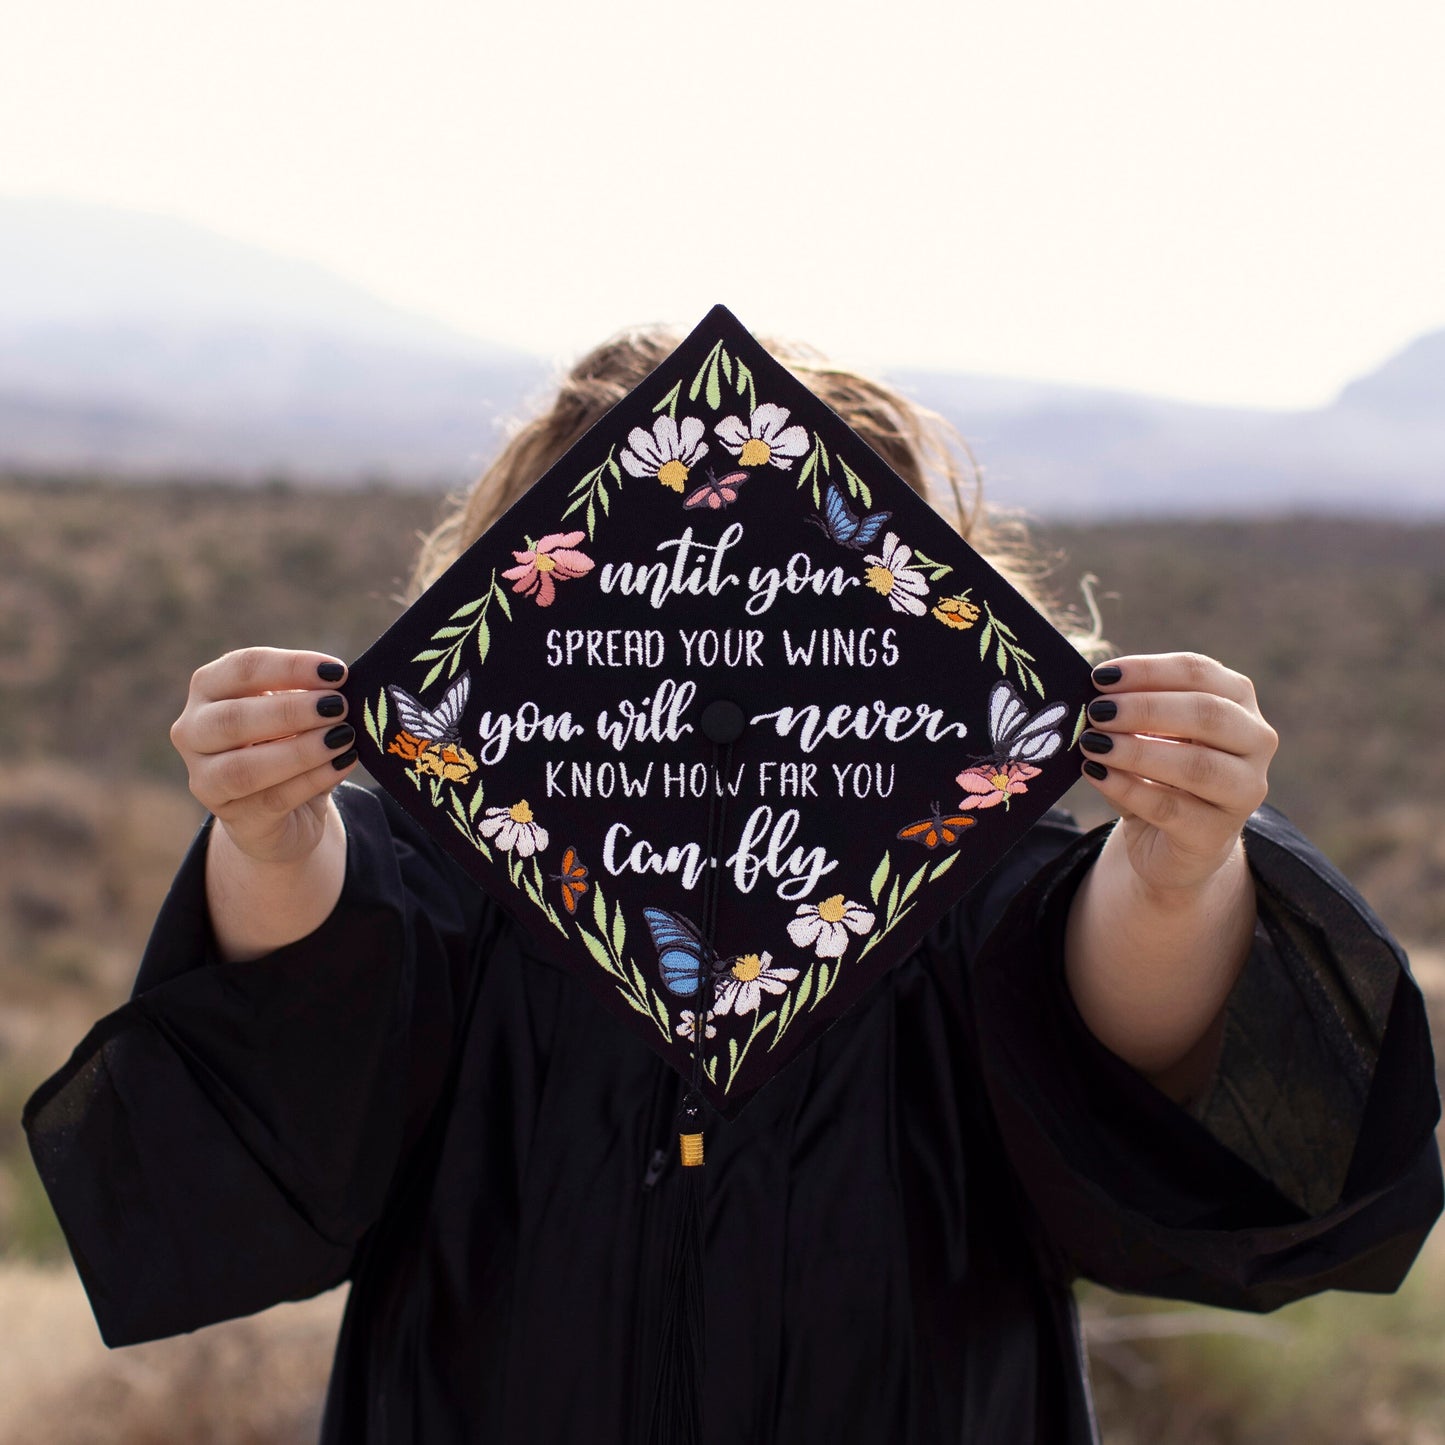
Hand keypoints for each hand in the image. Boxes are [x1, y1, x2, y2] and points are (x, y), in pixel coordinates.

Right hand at [170, 647, 359, 865]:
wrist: (285, 811)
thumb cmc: (289, 743)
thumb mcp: (297, 713)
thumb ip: (313, 697)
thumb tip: (347, 687)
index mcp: (208, 689)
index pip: (241, 668)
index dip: (291, 667)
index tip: (336, 672)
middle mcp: (193, 731)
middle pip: (233, 718)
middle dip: (291, 710)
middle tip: (339, 706)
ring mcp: (205, 779)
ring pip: (243, 768)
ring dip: (300, 751)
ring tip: (343, 737)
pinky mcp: (232, 816)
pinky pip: (272, 798)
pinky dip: (313, 779)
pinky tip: (343, 763)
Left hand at [1078, 652, 1277, 894]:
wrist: (1169, 841)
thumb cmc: (1156, 771)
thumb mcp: (1145, 734)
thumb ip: (1128, 711)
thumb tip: (1093, 696)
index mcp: (1237, 701)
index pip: (1200, 673)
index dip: (1150, 671)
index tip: (1102, 676)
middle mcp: (1254, 741)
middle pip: (1208, 714)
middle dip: (1146, 709)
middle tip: (1098, 711)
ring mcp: (1244, 790)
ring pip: (1197, 765)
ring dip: (1137, 751)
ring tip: (1093, 744)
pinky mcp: (1216, 834)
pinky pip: (1170, 808)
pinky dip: (1128, 789)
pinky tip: (1096, 774)